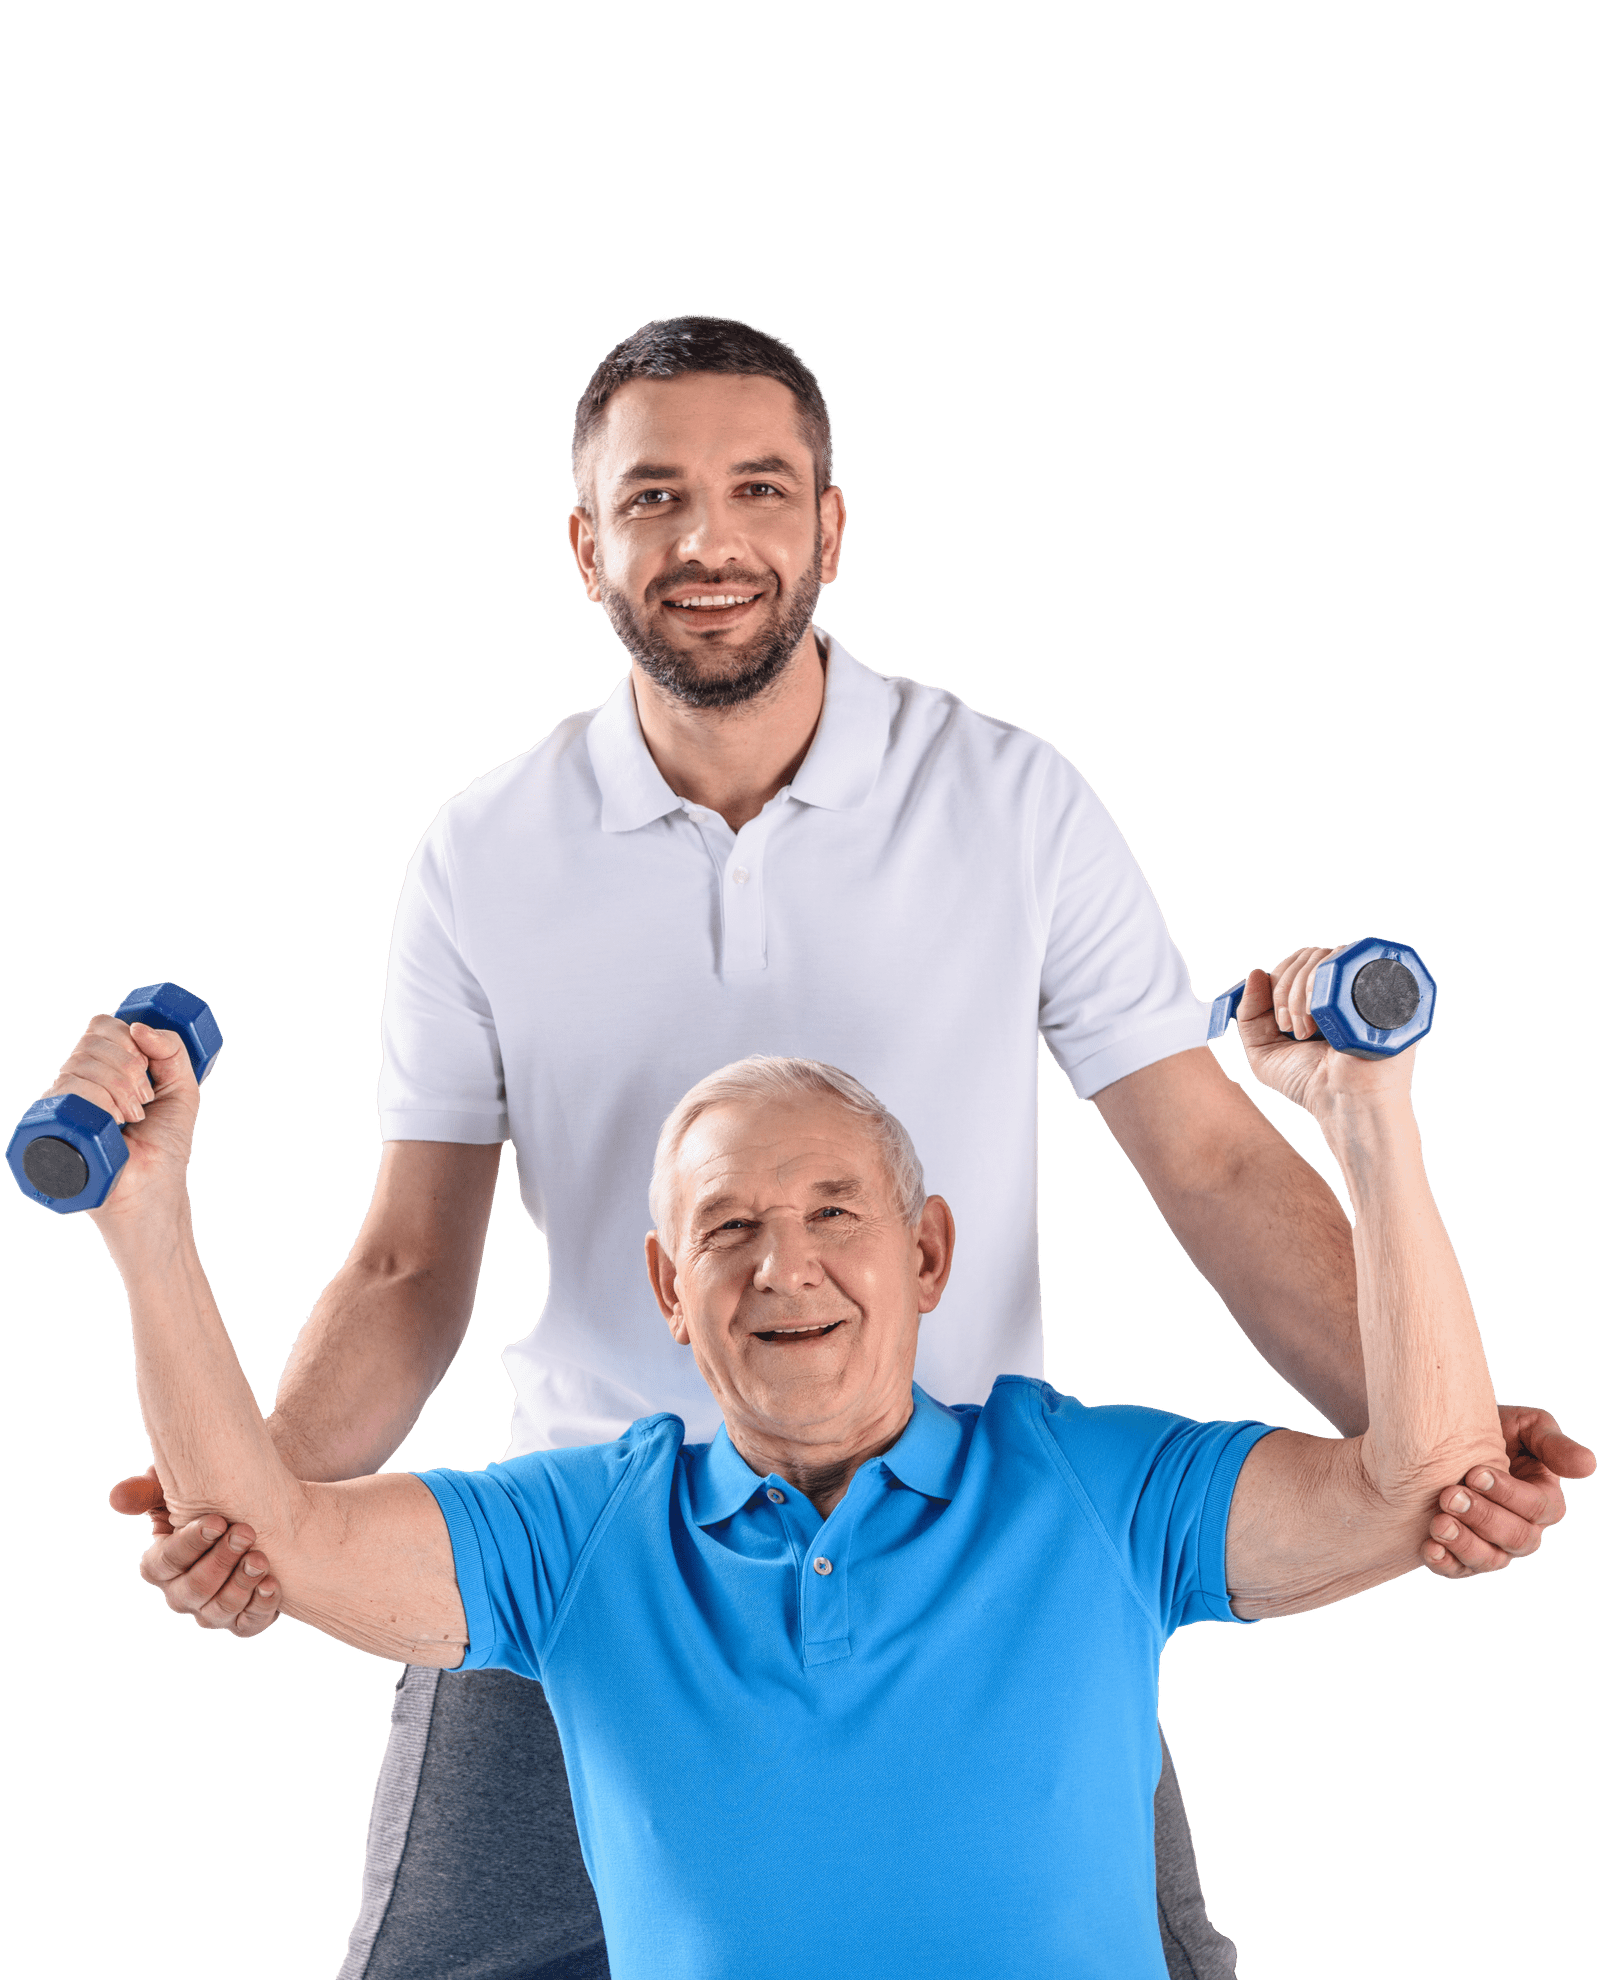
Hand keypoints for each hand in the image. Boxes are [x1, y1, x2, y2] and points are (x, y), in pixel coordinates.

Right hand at [47, 1012, 200, 1223]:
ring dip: (121, 1092)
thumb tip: (139, 1026)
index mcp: (106, 1067)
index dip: (128, 1040)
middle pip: (92, 1042)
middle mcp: (80, 1080)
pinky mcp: (54, 1124)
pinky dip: (101, 1104)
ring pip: (81, 1065)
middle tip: (145, 1102)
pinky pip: (69, 1091)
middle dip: (130, 1069)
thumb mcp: (183, 1088)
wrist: (154, 1190)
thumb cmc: (165, 1144)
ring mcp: (65, 1102)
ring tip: (132, 1120)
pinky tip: (114, 1126)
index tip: (149, 1071)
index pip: (102, 1026)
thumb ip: (173, 1050)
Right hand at [110, 1466, 281, 1636]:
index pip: (167, 1561)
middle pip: (195, 1588)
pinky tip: (272, 1585)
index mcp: (160, 1565)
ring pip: (220, 1609)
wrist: (254, 1518)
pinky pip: (248, 1624)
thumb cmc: (208, 1503)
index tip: (217, 1521)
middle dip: (221, 1560)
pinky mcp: (242, 1621)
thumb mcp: (177, 1492)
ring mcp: (210, 1612)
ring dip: (241, 1584)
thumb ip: (148, 1492)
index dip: (191, 1543)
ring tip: (260, 1559)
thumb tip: (119, 1498)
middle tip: (245, 1533)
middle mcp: (181, 1595)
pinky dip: (261, 1607)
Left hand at [1234, 949, 1414, 1118]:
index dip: (1278, 981)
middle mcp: (1343, 987)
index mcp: (1319, 997)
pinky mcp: (1384, 990)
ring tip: (1307, 1032)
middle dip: (1285, 991)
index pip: (1296, 962)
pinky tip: (1321, 1020)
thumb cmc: (1310, 1083)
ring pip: (1324, 957)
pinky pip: (1348, 963)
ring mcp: (1363, 987)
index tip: (1279, 1021)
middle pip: (1307, 956)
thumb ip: (1249, 1014)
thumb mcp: (1264, 1052)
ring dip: (1301, 993)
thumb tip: (1255, 973)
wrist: (1345, 1103)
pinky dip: (1322, 985)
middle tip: (1290, 1029)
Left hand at [1419, 1406, 1595, 1576]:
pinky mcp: (1462, 1556)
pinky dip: (1445, 1563)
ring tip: (1439, 1524)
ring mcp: (1493, 1546)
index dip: (1509, 1494)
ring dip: (1464, 1544)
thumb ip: (1553, 1443)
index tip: (1475, 1473)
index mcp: (1543, 1501)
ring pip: (1490, 1560)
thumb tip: (1588, 1465)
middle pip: (1516, 1538)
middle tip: (1450, 1496)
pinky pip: (1459, 1570)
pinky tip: (1429, 1549)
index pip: (1538, 1508)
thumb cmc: (1494, 1429)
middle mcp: (1523, 1530)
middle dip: (1483, 1517)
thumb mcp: (1526, 1426)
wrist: (1447, 1436)